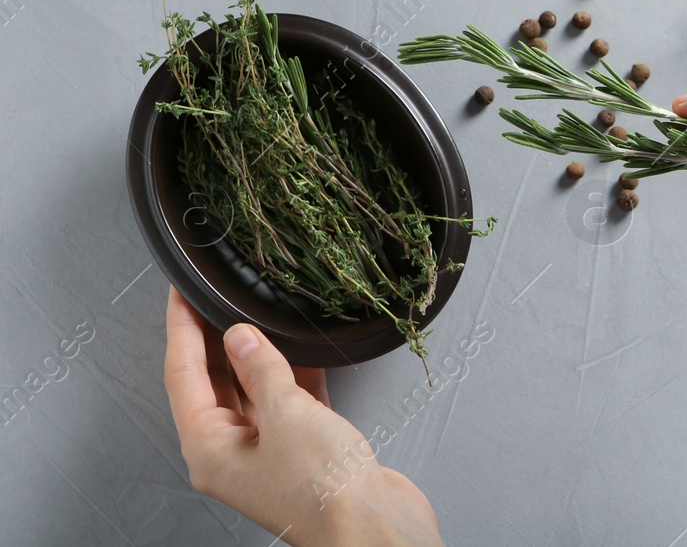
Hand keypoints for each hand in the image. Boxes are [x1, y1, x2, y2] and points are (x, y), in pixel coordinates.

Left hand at [163, 288, 443, 546]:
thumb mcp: (287, 414)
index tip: (181, 294)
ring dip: (257, 354)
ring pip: (253, 390)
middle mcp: (232, 453)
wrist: (374, 525)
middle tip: (216, 296)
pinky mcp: (304, 449)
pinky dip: (294, 374)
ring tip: (258, 312)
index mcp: (210, 451)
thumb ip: (262, 368)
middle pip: (214, 383)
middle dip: (216, 339)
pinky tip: (303, 348)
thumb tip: (240, 335)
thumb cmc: (323, 487)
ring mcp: (268, 452)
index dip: (182, 330)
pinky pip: (289, 402)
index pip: (184, 376)